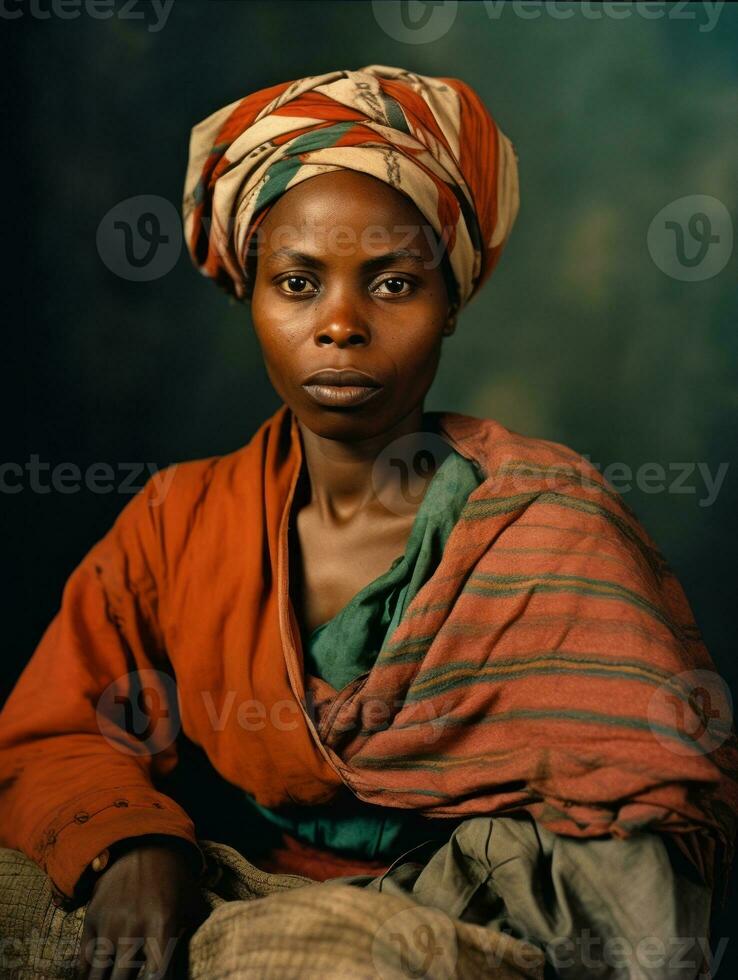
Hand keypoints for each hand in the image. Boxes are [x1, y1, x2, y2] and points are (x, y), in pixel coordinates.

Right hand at [75, 839, 208, 978]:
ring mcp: (108, 924)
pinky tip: (96, 977)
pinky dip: (88, 974)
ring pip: (97, 975)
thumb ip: (197, 932)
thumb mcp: (193, 902)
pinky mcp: (91, 918)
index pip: (155, 976)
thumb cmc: (174, 878)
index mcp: (162, 925)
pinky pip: (84, 960)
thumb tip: (206, 957)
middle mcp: (132, 927)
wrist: (144, 843)